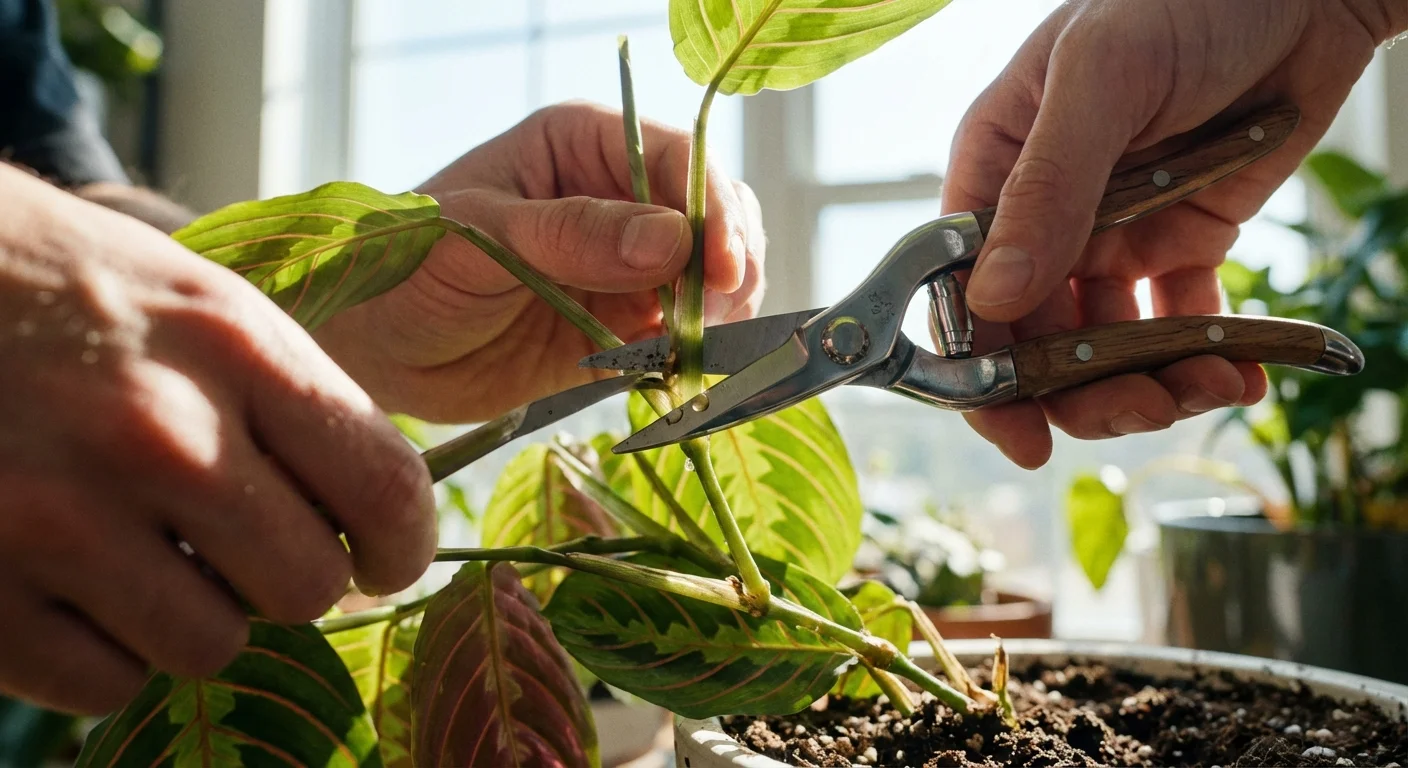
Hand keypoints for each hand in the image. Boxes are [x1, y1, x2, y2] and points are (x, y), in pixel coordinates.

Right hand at [0, 166, 434, 712]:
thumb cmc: (67, 292)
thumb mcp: (200, 304)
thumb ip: (292, 403)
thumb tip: (373, 519)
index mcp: (233, 348)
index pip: (384, 488)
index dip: (403, 545)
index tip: (386, 560)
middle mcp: (158, 434)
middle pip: (307, 587)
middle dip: (288, 580)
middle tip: (243, 548)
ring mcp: (60, 516)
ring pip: (210, 646)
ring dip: (192, 616)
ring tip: (145, 553)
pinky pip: (102, 684)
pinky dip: (100, 652)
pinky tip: (73, 583)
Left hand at [313, 102, 765, 422]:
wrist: (378, 352)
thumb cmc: (407, 269)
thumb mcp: (481, 240)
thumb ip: (573, 236)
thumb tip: (672, 240)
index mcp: (584, 145)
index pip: (678, 160)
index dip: (714, 211)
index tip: (724, 268)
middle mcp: (619, 197)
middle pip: (715, 217)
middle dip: (725, 268)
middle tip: (703, 322)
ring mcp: (629, 265)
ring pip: (714, 278)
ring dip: (715, 316)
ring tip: (681, 351)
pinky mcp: (628, 325)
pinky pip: (686, 334)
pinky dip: (692, 354)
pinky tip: (667, 372)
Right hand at [944, 0, 1406, 467]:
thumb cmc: (1181, 2)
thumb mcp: (1103, 81)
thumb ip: (1047, 188)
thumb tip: (993, 298)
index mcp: (995, 171)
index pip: (964, 292)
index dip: (982, 372)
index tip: (1022, 435)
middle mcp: (1042, 216)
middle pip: (1037, 338)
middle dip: (1086, 389)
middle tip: (1146, 409)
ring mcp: (1110, 235)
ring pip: (1105, 345)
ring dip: (1152, 381)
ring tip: (1216, 385)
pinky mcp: (1180, 242)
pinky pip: (1180, 321)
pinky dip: (1208, 357)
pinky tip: (1244, 372)